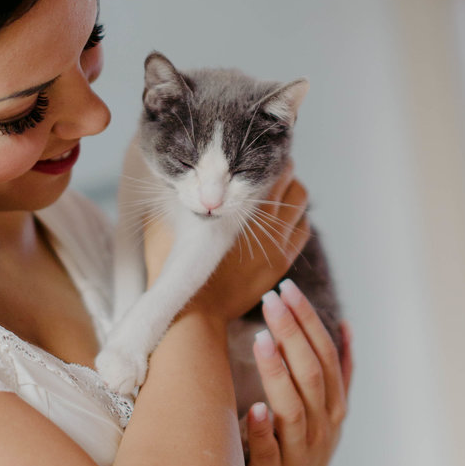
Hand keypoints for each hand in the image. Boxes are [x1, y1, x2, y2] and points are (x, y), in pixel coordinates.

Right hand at [142, 162, 309, 317]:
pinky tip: (283, 217)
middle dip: (281, 170)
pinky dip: (297, 217)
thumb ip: (170, 198)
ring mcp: (278, 242)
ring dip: (292, 192)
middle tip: (267, 168)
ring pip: (301, 202)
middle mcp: (264, 221)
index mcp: (237, 207)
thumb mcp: (161, 225)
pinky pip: (304, 229)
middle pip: (290, 179)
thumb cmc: (173, 268)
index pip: (268, 168)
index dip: (264, 157)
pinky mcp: (282, 261)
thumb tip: (170, 175)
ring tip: (277, 190)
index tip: (256, 154)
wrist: (194, 311)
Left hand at [242, 283, 352, 465]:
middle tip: (271, 299)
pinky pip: (269, 451)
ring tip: (259, 339)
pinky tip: (252, 408)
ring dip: (277, 373)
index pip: (325, 355)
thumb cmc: (301, 450)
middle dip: (292, 334)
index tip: (287, 288)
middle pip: (311, 374)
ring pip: (292, 408)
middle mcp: (322, 426)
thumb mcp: (326, 412)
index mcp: (333, 406)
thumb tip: (345, 325)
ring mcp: (299, 452)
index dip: (308, 321)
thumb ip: (338, 372)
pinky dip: (262, 429)